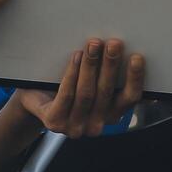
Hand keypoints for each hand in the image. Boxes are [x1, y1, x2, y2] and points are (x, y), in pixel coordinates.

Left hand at [17, 38, 145, 138]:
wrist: (35, 100)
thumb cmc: (69, 87)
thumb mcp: (93, 82)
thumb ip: (107, 73)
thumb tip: (120, 46)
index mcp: (111, 116)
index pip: (129, 99)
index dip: (135, 79)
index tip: (137, 57)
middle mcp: (96, 126)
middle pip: (106, 93)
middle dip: (111, 65)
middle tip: (113, 43)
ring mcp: (75, 127)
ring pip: (86, 93)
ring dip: (91, 66)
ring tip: (93, 44)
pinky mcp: (55, 122)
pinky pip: (66, 95)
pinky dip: (72, 74)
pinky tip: (76, 56)